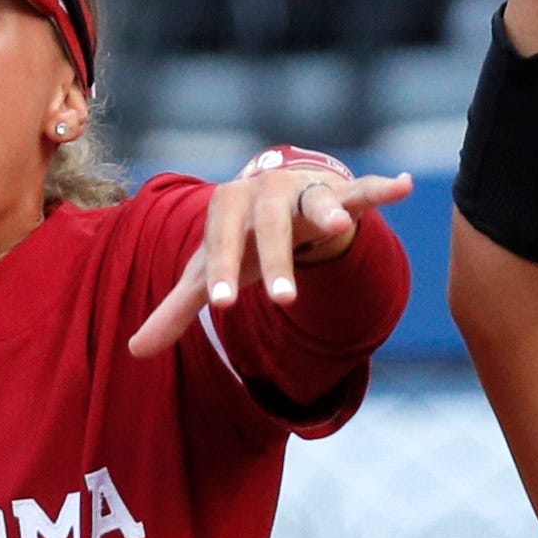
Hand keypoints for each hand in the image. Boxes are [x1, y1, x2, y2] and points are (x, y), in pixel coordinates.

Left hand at [129, 150, 416, 353]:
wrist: (277, 195)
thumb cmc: (240, 239)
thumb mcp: (211, 268)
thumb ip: (177, 308)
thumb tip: (134, 351)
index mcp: (227, 208)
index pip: (221, 242)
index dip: (221, 271)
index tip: (223, 304)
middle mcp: (265, 193)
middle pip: (269, 227)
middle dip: (276, 261)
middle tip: (283, 301)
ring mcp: (306, 191)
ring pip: (317, 203)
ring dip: (328, 214)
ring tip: (340, 228)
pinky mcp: (342, 194)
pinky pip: (362, 191)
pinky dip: (382, 189)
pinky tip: (404, 185)